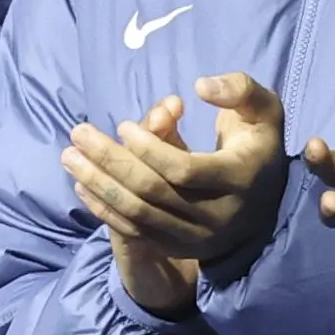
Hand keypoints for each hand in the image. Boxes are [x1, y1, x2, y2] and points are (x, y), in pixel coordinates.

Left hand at [63, 73, 288, 314]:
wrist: (265, 201)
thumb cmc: (255, 144)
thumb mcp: (262, 110)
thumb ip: (239, 90)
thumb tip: (199, 86)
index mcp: (239, 178)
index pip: (182, 169)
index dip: (148, 148)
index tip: (123, 125)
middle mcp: (218, 214)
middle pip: (152, 192)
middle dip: (110, 161)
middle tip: (77, 133)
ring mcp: (197, 237)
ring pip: (137, 215)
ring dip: (97, 185)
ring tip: (69, 157)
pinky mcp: (179, 248)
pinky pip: (134, 232)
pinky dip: (104, 209)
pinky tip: (81, 186)